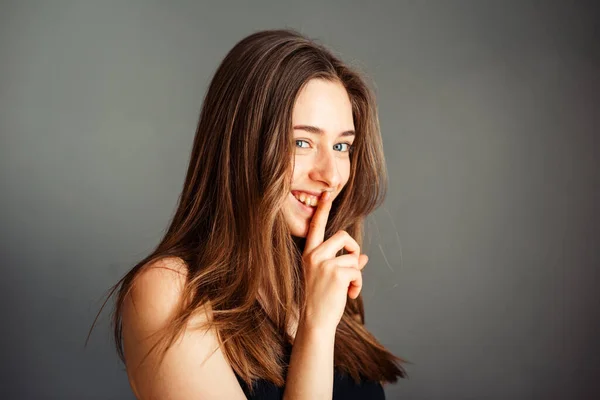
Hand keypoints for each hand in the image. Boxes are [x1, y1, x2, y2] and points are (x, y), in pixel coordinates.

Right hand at [299, 191, 368, 333]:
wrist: (315, 321)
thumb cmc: (322, 301)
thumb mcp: (329, 279)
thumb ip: (343, 264)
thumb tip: (363, 257)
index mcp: (309, 254)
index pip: (316, 227)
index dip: (322, 210)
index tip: (326, 193)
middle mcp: (314, 255)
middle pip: (344, 236)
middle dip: (353, 251)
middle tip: (353, 269)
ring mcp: (324, 263)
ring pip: (354, 257)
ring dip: (356, 275)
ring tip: (347, 289)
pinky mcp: (336, 272)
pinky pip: (358, 270)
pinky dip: (358, 285)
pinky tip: (350, 295)